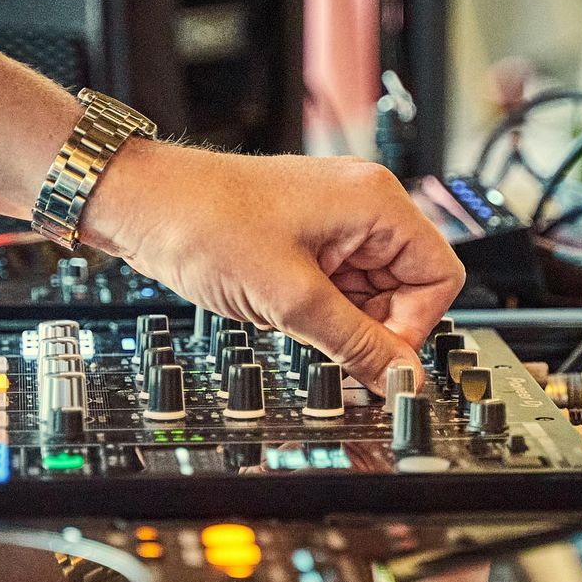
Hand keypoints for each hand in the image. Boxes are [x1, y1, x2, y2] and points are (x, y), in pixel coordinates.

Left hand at [82, 141, 466, 390]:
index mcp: (376, 203)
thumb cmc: (204, 223)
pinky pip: (339, 286)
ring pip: (372, 292)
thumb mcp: (291, 298)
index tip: (376, 356)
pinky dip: (320, 310)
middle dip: (375, 324)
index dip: (414, 325)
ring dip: (342, 319)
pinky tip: (285, 312)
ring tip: (293, 317)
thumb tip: (401, 379)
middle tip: (329, 343)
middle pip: (408, 287)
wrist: (142, 205)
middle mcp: (363, 206)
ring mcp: (335, 222)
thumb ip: (356, 343)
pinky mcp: (308, 239)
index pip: (439, 275)